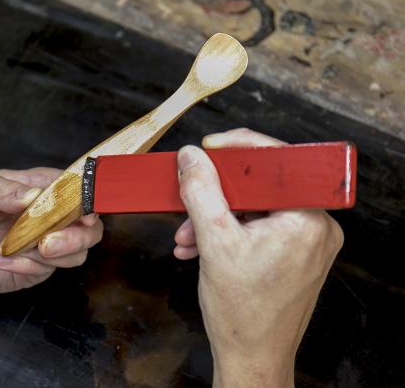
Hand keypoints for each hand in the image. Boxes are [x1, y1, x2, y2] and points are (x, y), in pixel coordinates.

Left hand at [0, 164, 102, 294]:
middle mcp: (49, 216)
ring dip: (53, 254)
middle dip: (78, 235)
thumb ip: (2, 186)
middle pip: (90, 227)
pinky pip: (46, 271)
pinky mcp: (33, 269)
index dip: (87, 199)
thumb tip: (33, 196)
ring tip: (16, 248)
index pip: (78, 189)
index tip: (80, 210)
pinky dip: (25, 266)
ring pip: (77, 252)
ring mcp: (44, 244)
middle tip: (48, 242)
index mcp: (40, 187)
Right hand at [174, 128, 343, 386]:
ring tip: (188, 236)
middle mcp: (316, 226)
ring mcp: (306, 242)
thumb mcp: (214, 242)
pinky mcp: (294, 254)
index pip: (278, 161)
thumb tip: (191, 158)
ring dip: (216, 217)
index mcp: (307, 219)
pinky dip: (228, 232)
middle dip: (217, 195)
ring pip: (255, 208)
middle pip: (261, 186)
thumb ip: (201, 192)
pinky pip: (258, 227)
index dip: (240, 148)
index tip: (210, 148)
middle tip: (190, 198)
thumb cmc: (244, 313)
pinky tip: (199, 245)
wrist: (252, 358)